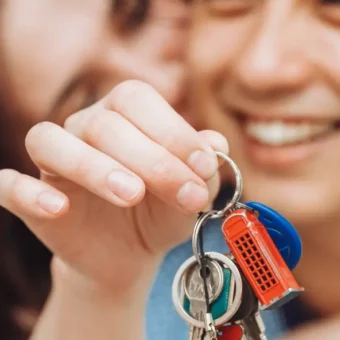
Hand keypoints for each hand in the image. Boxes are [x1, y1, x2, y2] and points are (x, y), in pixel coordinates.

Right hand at [0, 80, 227, 296]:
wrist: (130, 252)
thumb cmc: (160, 212)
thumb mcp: (188, 193)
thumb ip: (201, 168)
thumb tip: (216, 143)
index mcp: (124, 115)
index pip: (139, 101)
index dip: (172, 130)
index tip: (204, 166)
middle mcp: (85, 128)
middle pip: (103, 124)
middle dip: (151, 159)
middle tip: (184, 194)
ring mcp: (54, 161)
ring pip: (50, 141)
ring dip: (92, 166)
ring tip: (131, 194)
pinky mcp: (30, 197)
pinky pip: (8, 184)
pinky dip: (27, 192)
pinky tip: (59, 208)